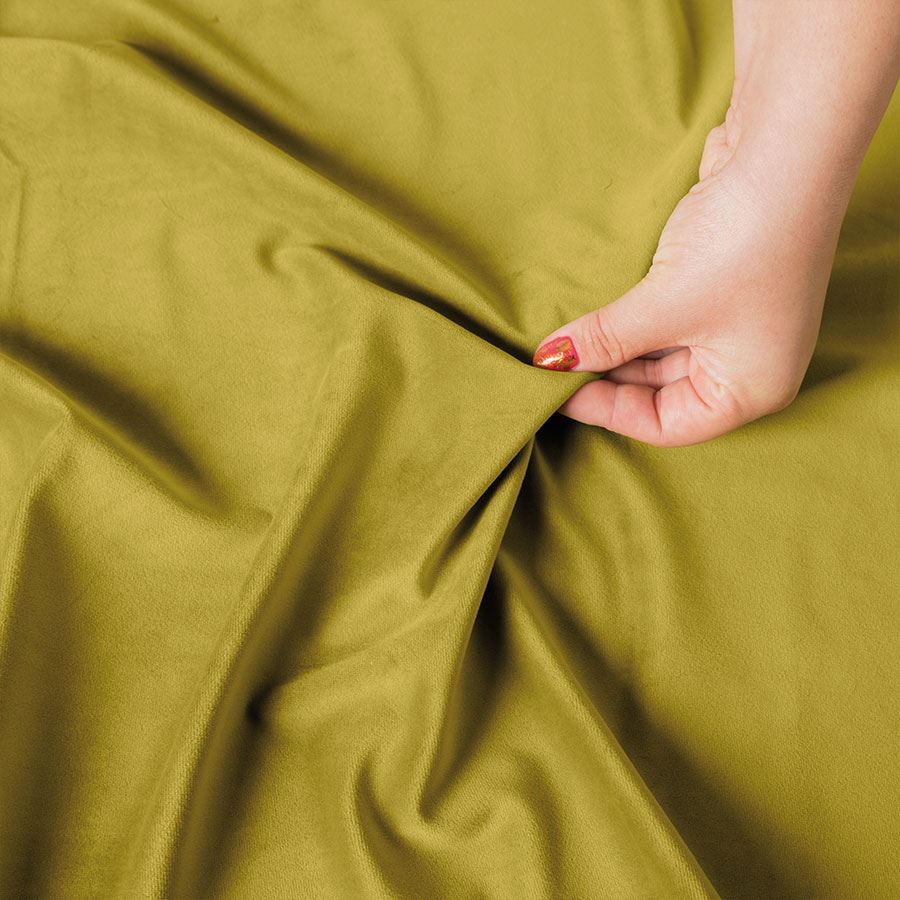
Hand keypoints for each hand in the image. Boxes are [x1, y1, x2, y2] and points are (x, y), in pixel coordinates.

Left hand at [531, 106, 843, 447]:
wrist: (786, 147)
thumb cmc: (742, 242)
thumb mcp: (664, 305)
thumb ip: (606, 339)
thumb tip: (553, 359)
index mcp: (751, 389)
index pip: (668, 425)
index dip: (608, 411)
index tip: (558, 393)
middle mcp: (749, 363)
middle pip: (662, 391)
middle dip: (608, 377)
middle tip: (556, 365)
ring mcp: (737, 323)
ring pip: (660, 353)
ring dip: (615, 347)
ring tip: (568, 341)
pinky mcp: (722, 285)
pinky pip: (666, 318)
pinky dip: (631, 319)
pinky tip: (594, 315)